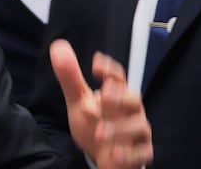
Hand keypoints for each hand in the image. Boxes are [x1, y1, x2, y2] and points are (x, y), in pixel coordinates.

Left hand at [50, 39, 152, 168]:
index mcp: (116, 93)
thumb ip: (69, 76)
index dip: (110, 70)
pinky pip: (142, 153)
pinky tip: (114, 154)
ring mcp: (137, 132)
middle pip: (134, 99)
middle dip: (121, 97)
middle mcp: (130, 110)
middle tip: (104, 97)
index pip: (117, 77)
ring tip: (100, 132)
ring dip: (120, 128)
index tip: (97, 65)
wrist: (103, 153)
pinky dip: (129, 154)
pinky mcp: (140, 153)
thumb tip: (58, 46)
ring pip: (139, 126)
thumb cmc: (94, 121)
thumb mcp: (78, 99)